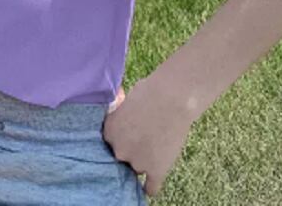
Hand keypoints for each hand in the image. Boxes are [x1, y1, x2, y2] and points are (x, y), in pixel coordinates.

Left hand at [102, 74, 196, 198]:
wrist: (172, 98)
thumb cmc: (150, 92)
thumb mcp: (126, 102)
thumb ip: (121, 118)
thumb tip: (123, 120)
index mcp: (109, 132)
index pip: (111, 142)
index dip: (122, 138)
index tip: (130, 133)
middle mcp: (119, 150)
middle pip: (123, 157)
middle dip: (132, 149)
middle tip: (144, 138)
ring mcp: (138, 162)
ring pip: (137, 169)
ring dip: (144, 162)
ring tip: (155, 149)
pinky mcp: (157, 170)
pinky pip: (151, 187)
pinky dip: (150, 188)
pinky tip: (149, 187)